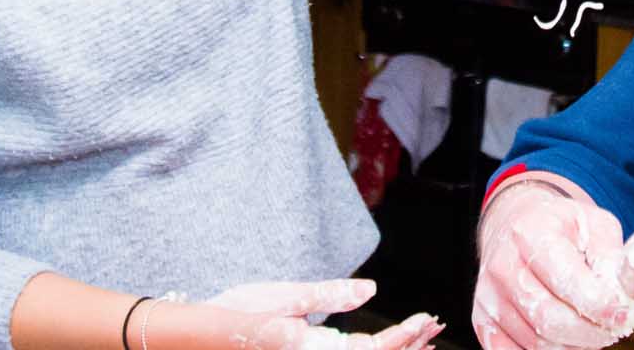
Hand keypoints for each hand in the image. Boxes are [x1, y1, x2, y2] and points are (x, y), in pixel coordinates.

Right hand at [197, 279, 442, 349]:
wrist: (199, 337)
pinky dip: (371, 349)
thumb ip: (327, 295)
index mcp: (312, 349)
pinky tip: (381, 343)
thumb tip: (369, 291)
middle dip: (405, 346)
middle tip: (434, 327)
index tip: (424, 320)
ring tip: (422, 338)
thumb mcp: (281, 297)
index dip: (401, 337)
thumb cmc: (235, 313)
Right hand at [471, 181, 633, 349]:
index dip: (600, 306)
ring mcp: (487, 296)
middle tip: (612, 330)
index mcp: (531, 234)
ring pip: (535, 342)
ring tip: (592, 331)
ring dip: (573, 346)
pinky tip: (566, 341)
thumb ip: (611, 259)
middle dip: (591, 333)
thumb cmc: (561, 227)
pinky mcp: (481, 320)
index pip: (566, 281)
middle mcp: (502, 265)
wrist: (515, 223)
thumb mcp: (594, 225)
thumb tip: (621, 297)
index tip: (623, 314)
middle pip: (549, 319)